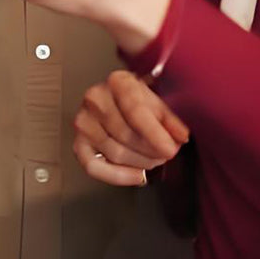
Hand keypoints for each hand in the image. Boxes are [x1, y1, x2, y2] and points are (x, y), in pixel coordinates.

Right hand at [73, 70, 189, 186]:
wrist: (121, 100)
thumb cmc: (142, 100)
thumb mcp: (160, 99)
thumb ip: (172, 118)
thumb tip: (180, 136)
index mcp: (118, 82)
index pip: (135, 111)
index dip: (154, 134)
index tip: (170, 149)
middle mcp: (95, 98)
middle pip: (125, 135)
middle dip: (151, 151)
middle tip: (166, 154)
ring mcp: (84, 121)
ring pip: (115, 153)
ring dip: (141, 163)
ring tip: (154, 159)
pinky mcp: (79, 142)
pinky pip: (94, 167)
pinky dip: (118, 176)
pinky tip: (137, 175)